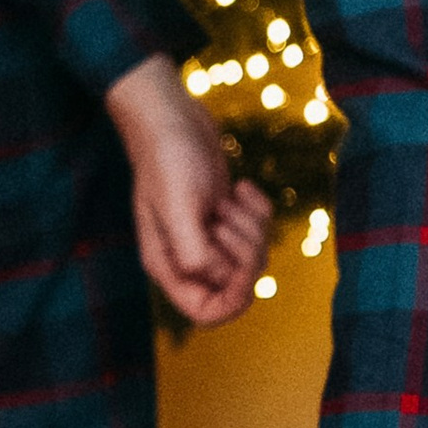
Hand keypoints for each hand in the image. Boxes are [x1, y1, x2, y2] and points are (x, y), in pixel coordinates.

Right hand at [103, 53, 272, 324]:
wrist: (171, 115)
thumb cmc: (167, 157)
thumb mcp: (177, 205)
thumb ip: (194, 251)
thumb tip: (220, 278)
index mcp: (168, 266)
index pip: (207, 312)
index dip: (233, 299)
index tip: (243, 268)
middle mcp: (188, 257)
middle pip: (237, 285)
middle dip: (246, 252)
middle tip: (228, 215)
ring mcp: (209, 236)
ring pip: (253, 256)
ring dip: (252, 226)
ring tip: (229, 196)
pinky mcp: (226, 215)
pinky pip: (260, 229)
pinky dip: (260, 208)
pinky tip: (241, 186)